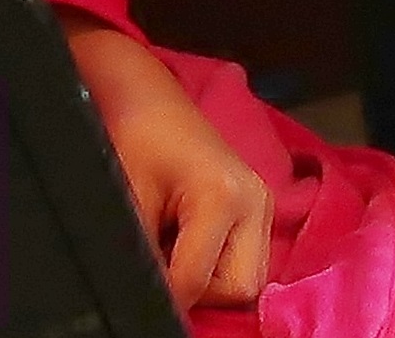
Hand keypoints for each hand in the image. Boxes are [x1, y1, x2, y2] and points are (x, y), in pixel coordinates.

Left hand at [67, 24, 273, 307]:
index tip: (140, 289)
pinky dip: (218, 265)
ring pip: (248, 279)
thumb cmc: (135, 138)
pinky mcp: (261, 208)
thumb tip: (142, 296)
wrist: (150, 99)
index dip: (167, 296)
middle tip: (163, 268)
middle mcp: (256, 202)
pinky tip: (188, 243)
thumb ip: (142, 256)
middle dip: (201, 291)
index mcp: (224, 195)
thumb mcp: (130, 201)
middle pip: (241, 288)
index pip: (198, 280)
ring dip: (210, 280)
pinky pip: (247, 260)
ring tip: (173, 252)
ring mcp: (264, 204)